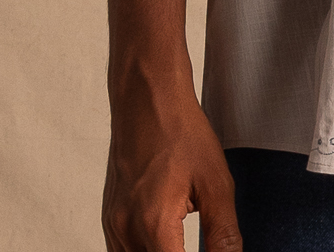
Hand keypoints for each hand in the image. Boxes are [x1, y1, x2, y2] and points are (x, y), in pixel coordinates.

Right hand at [101, 83, 241, 251]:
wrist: (147, 96)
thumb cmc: (179, 129)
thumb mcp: (215, 182)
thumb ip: (223, 233)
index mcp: (153, 224)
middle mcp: (126, 229)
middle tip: (200, 244)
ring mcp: (113, 224)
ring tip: (184, 242)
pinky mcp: (110, 217)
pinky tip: (164, 244)